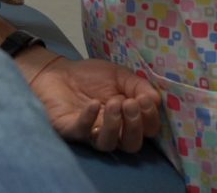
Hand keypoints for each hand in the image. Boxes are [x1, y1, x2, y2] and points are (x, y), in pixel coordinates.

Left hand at [26, 54, 160, 152]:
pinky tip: (93, 104)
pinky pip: (81, 132)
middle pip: (131, 145)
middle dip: (135, 126)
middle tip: (130, 103)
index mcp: (128, 120)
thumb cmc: (92, 76)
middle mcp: (112, 132)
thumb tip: (156, 99)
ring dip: (114, 126)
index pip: (147, 131)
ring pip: (107, 145)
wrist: (59, 71)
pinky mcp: (69, 129)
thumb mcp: (121, 76)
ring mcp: (90, 133)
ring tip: (113, 103)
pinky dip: (88, 119)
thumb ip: (139, 86)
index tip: (145, 99)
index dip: (150, 118)